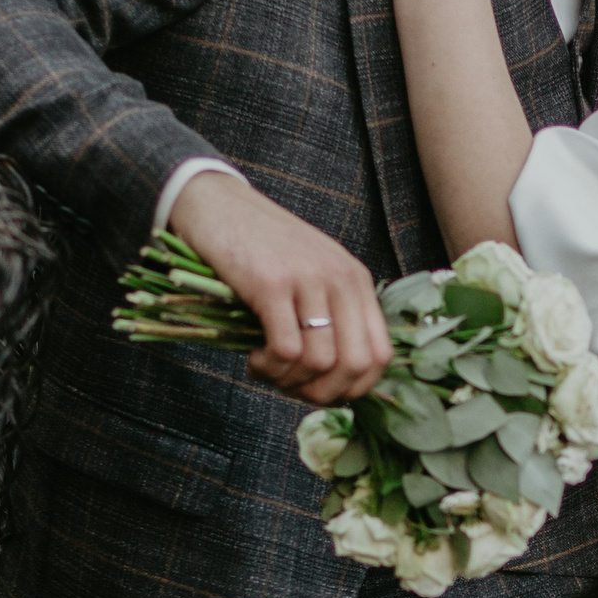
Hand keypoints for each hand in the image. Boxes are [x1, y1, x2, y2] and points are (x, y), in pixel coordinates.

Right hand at [168, 169, 390, 404]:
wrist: (216, 204)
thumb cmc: (261, 249)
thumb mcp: (311, 277)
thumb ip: (330, 317)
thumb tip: (333, 381)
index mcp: (356, 281)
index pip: (381, 355)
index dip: (356, 387)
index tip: (322, 391)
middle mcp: (340, 279)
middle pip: (356, 365)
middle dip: (323, 393)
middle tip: (292, 388)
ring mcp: (308, 279)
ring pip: (320, 362)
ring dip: (289, 381)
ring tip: (266, 369)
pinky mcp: (272, 284)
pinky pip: (286, 350)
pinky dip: (269, 367)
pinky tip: (254, 357)